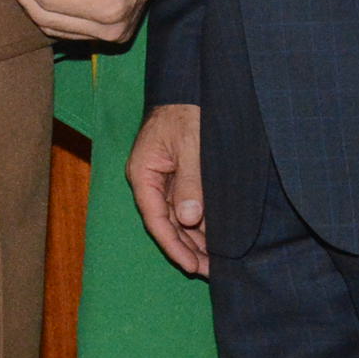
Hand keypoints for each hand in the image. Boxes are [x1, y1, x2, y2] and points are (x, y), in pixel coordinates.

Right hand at [127, 102, 207, 275]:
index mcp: (143, 172)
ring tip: (215, 261)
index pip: (155, 218)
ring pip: (176, 218)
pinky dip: (199, 223)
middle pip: (166, 223)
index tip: (192, 265)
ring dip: (194, 239)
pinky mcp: (177, 175)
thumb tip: (189, 219)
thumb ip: (190, 182)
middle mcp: (149, 179)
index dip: (174, 245)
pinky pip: (186, 205)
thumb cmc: (187, 110)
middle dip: (187, 248)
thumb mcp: (191, 145)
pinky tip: (214, 237)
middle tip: (211, 271)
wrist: (191, 86)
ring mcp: (163, 178)